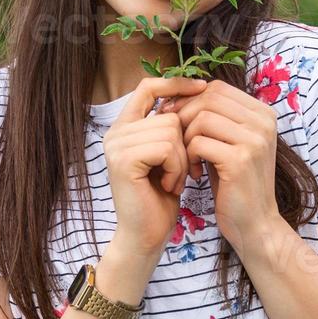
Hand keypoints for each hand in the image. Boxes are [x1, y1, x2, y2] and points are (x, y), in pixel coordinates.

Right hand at [102, 77, 207, 257]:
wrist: (146, 235)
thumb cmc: (161, 197)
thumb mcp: (169, 155)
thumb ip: (171, 127)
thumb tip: (196, 91)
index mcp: (125, 127)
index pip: (148, 87)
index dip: (175, 83)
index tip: (201, 88)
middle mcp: (115, 132)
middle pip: (168, 114)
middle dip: (185, 144)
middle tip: (180, 172)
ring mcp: (116, 145)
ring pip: (170, 130)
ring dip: (182, 159)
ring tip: (173, 180)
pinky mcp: (124, 160)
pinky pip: (167, 147)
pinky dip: (177, 167)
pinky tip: (169, 185)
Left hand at [159, 80, 280, 249]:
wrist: (254, 224)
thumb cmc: (235, 184)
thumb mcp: (230, 143)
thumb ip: (216, 118)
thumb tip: (179, 93)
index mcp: (263, 114)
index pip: (218, 88)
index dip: (191, 99)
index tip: (176, 119)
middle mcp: (263, 122)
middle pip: (209, 98)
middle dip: (184, 115)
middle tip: (175, 138)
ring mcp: (254, 140)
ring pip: (201, 118)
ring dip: (185, 138)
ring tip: (188, 159)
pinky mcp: (240, 160)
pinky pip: (199, 142)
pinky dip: (189, 156)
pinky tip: (195, 173)